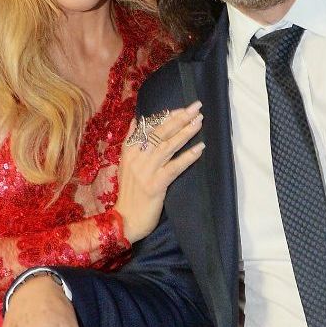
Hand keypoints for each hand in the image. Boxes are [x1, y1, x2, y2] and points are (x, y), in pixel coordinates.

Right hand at [116, 102, 204, 242]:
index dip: (167, 116)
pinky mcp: (155, 185)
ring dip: (185, 132)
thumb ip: (131, 141)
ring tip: (199, 122)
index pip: (149, 127)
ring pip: (168, 146)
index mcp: (129, 151)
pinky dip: (188, 157)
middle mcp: (137, 158)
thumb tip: (138, 120)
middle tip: (196, 106)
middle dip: (179, 118)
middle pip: (160, 132)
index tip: (182, 108)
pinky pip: (174, 167)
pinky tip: (200, 148)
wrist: (125, 220)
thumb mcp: (125, 164)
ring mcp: (146, 171)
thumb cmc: (129, 192)